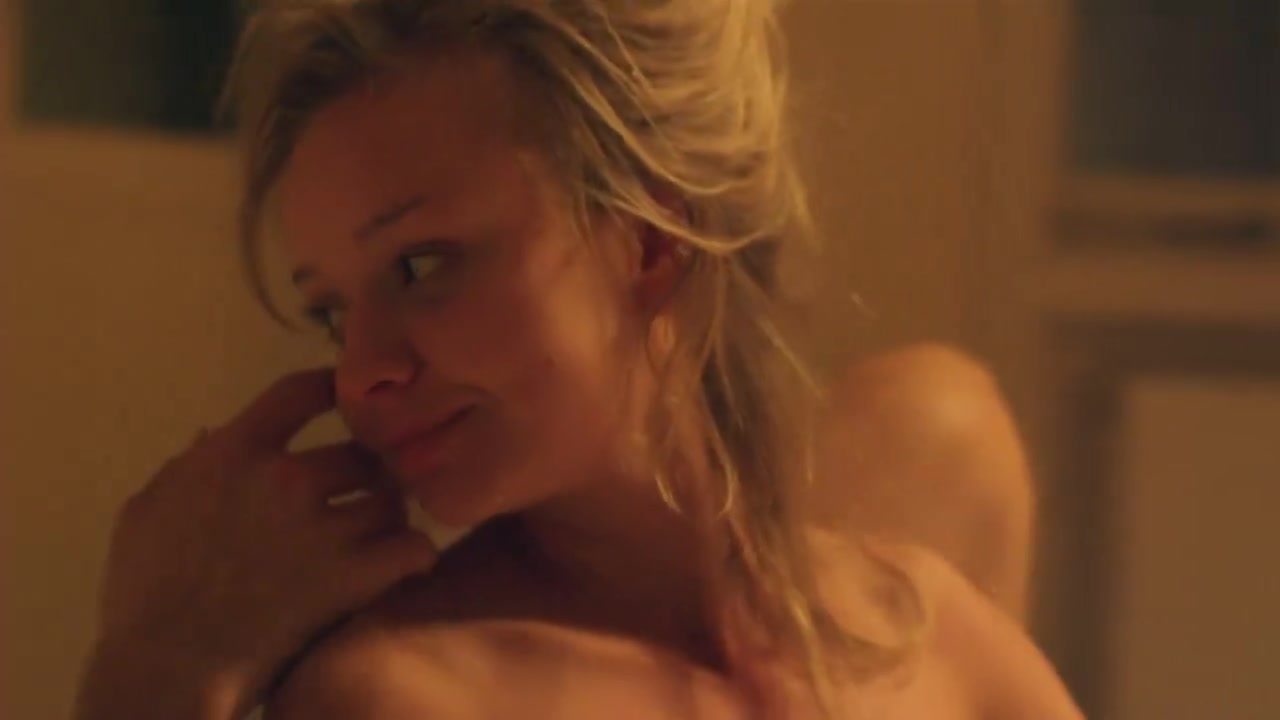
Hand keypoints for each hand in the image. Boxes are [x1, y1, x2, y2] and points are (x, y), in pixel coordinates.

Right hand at [76, 368, 436, 719]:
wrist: (167, 665)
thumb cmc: (144, 591)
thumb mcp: (148, 512)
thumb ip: (186, 467)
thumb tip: (212, 435)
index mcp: (234, 454)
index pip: (298, 393)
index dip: (330, 388)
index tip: (345, 395)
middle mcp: (287, 479)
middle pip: (357, 452)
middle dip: (366, 468)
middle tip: (369, 486)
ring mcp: (324, 528)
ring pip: (389, 497)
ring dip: (391, 510)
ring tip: (386, 525)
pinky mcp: (350, 577)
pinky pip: (411, 548)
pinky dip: (414, 552)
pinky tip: (407, 560)